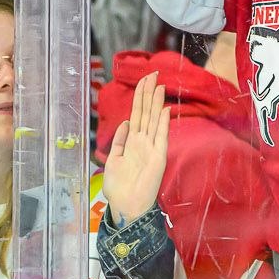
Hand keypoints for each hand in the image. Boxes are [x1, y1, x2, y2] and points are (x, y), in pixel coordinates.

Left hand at [104, 71, 170, 223]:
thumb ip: (120, 142)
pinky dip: (162, 123)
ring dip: (156, 102)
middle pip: (146, 112)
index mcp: (132, 141)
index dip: (140, 96)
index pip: (137, 113)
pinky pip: (160, 136)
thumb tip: (125, 123)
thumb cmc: (120, 187)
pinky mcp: (158, 157)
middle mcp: (143, 141)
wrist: (127, 205)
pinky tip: (164, 109)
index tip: (144, 79)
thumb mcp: (114, 160)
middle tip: (153, 73)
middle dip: (149, 92)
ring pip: (153, 120)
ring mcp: (152, 148)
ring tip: (159, 84)